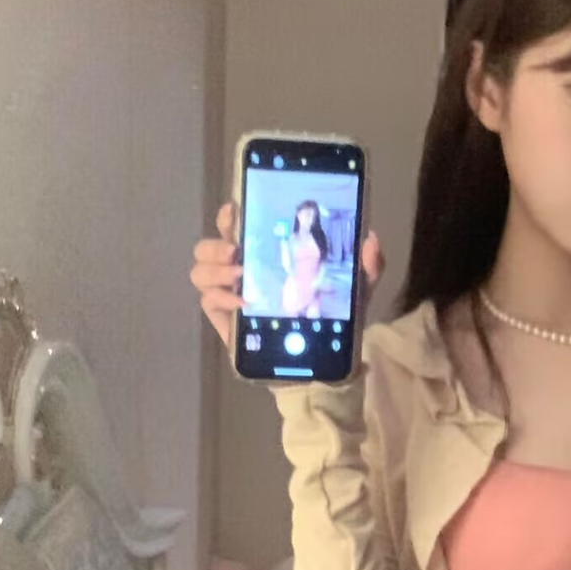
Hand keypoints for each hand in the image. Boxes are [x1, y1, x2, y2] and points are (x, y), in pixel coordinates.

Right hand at [189, 202, 385, 351]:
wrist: (320, 360)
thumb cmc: (331, 315)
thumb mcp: (356, 288)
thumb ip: (368, 264)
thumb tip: (370, 239)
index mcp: (265, 251)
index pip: (236, 222)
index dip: (230, 213)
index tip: (237, 209)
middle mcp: (240, 267)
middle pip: (209, 244)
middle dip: (216, 242)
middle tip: (236, 250)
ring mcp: (228, 293)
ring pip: (200, 269)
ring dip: (213, 268)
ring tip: (238, 276)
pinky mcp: (224, 318)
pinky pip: (208, 300)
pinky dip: (220, 298)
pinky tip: (242, 304)